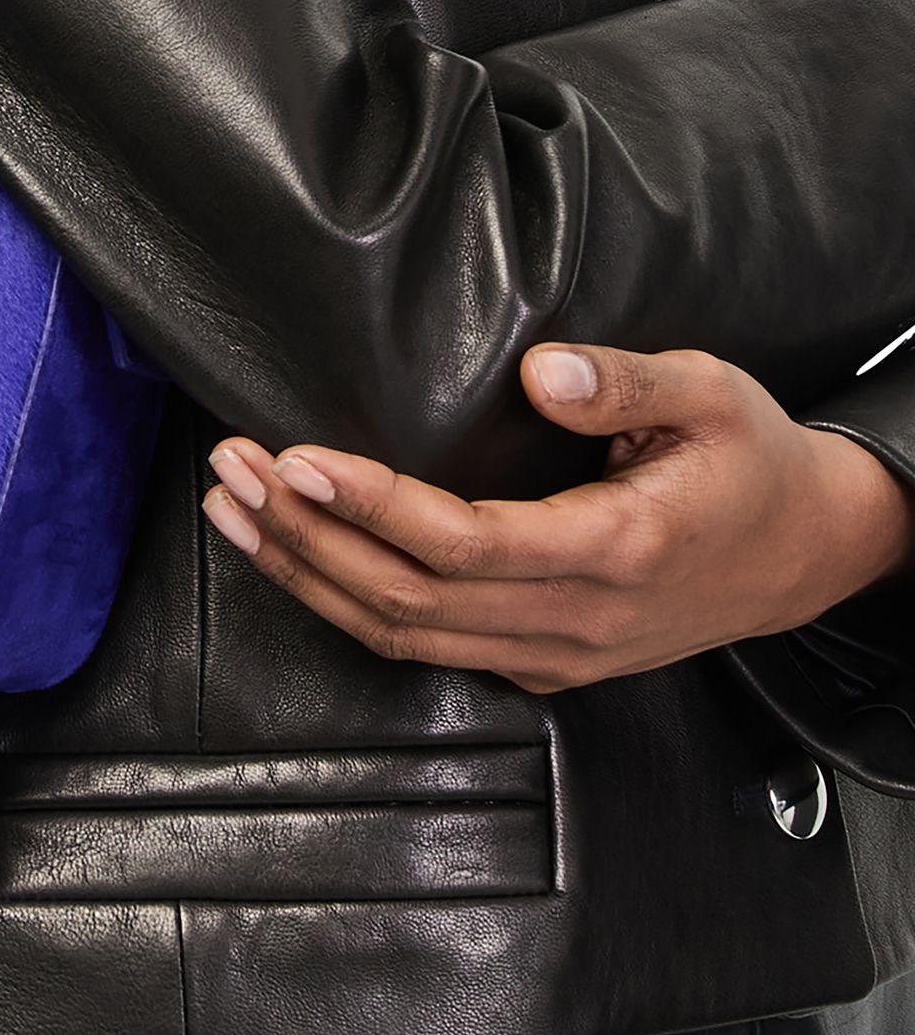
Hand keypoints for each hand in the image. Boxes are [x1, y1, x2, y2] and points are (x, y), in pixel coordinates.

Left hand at [200, 344, 914, 693]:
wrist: (805, 554)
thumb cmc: (752, 465)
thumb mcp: (713, 395)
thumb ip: (625, 381)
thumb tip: (540, 370)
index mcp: (616, 552)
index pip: (464, 545)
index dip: (371, 506)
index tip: (299, 458)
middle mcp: (576, 622)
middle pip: (407, 599)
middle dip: (306, 534)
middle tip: (235, 469)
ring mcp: (554, 657)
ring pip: (401, 636)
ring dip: (305, 574)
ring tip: (230, 509)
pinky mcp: (539, 664)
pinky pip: (423, 647)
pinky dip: (343, 604)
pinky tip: (290, 555)